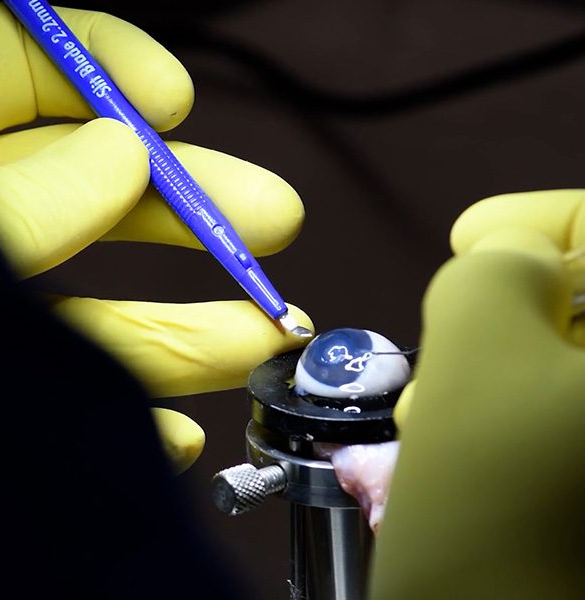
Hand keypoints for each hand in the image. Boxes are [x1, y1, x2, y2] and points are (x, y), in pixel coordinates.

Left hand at [0, 4, 313, 473]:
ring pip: (95, 312)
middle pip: (89, 193)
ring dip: (188, 328)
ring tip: (264, 333)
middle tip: (269, 219)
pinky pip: (67, 400)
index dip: (105, 65)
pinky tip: (177, 431)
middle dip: (188, 210)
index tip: (172, 100)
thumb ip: (22, 196)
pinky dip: (126, 421)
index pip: (17, 65)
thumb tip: (118, 151)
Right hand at [372, 190, 583, 597]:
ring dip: (478, 373)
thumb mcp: (481, 360)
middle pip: (573, 305)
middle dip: (494, 316)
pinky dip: (485, 414)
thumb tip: (501, 255)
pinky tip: (450, 449)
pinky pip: (533, 413)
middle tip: (448, 357)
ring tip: (437, 421)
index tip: (467, 242)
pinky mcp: (566, 474)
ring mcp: (583, 440)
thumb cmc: (499, 522)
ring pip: (546, 362)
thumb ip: (492, 271)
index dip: (535, 223)